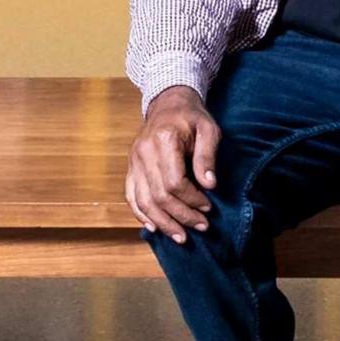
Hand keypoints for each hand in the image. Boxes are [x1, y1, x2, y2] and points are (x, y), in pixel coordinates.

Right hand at [127, 87, 222, 243]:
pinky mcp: (131, 168)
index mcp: (164, 140)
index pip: (174, 182)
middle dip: (181, 216)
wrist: (168, 103)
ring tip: (181, 237)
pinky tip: (154, 227)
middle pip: (159, 196)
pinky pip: (131, 196)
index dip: (192, 199)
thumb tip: (209, 185)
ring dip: (162, 223)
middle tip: (201, 226)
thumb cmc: (192, 117)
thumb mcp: (209, 129)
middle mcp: (144, 152)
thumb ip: (207, 156)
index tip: (209, 207)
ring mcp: (134, 161)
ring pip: (143, 201)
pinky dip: (141, 215)